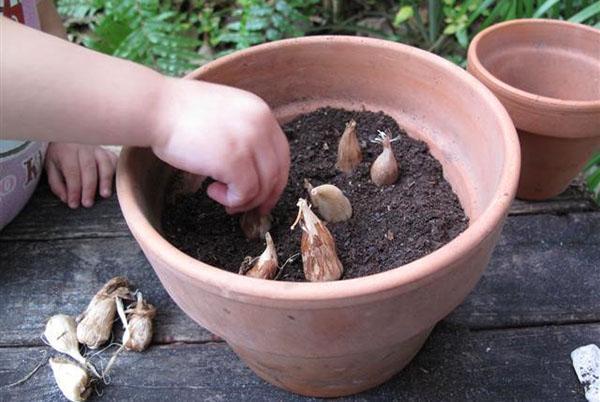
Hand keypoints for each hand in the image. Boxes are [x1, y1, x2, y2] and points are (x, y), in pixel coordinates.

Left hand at [45, 143, 117, 207]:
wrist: (67, 136)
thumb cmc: (60, 154)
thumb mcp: (51, 167)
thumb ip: (57, 184)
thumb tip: (67, 199)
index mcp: (67, 151)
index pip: (72, 172)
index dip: (74, 189)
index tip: (74, 204)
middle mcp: (84, 147)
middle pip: (89, 168)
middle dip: (89, 188)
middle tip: (88, 203)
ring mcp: (98, 148)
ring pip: (105, 164)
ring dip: (105, 181)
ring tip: (104, 195)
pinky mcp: (108, 151)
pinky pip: (114, 161)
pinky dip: (116, 173)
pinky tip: (114, 184)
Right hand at [151, 79, 289, 214]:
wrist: (156, 108)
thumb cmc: (180, 114)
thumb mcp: (225, 115)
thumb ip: (245, 134)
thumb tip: (255, 172)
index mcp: (260, 111)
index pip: (282, 153)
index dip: (275, 179)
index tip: (264, 195)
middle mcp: (261, 124)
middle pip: (277, 172)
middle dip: (264, 196)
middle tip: (246, 208)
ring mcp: (250, 142)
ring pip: (262, 187)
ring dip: (242, 199)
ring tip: (219, 195)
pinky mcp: (234, 160)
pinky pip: (244, 193)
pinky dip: (230, 199)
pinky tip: (210, 190)